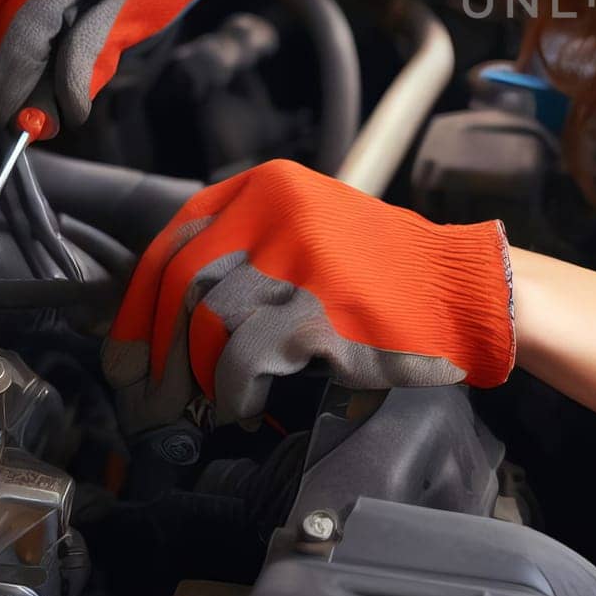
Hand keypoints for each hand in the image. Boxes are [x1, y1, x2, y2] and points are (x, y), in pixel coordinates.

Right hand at [0, 0, 293, 130]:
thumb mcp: (143, 13)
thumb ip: (90, 61)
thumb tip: (51, 113)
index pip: (20, 21)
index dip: (14, 77)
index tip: (19, 120)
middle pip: (5, 8)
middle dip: (14, 64)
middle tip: (32, 111)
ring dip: (18, 39)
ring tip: (41, 79)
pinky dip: (25, 8)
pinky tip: (45, 34)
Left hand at [100, 159, 514, 432]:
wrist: (464, 290)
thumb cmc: (388, 272)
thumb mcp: (311, 230)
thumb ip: (246, 249)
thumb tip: (164, 313)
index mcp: (269, 185)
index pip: (172, 240)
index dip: (138, 306)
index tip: (130, 354)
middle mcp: (278, 209)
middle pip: (179, 284)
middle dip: (154, 352)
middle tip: (150, 400)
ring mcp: (299, 256)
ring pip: (205, 323)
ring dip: (192, 380)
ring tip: (202, 410)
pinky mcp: (318, 307)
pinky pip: (243, 359)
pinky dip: (234, 393)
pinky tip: (246, 409)